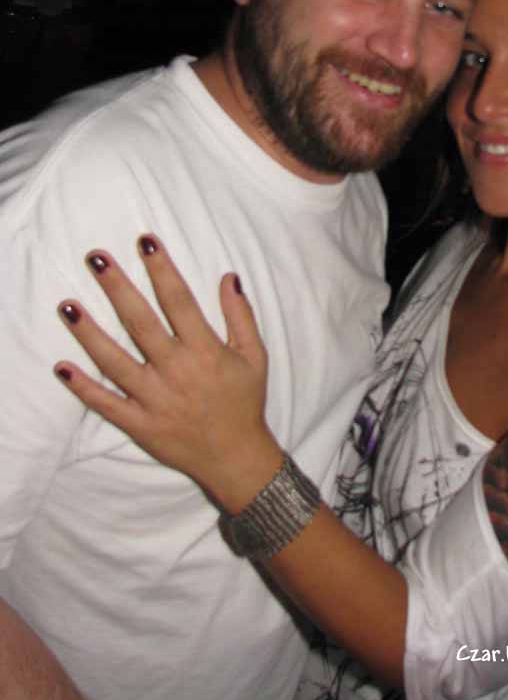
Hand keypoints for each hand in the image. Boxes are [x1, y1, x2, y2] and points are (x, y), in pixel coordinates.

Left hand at [54, 235, 281, 510]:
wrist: (236, 458)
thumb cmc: (245, 402)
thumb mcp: (255, 356)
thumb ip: (241, 316)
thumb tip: (228, 277)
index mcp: (205, 351)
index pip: (179, 301)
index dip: (162, 269)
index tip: (145, 242)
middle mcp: (177, 371)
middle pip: (141, 323)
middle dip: (117, 288)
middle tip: (96, 259)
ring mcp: (155, 399)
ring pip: (115, 361)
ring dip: (89, 334)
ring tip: (68, 306)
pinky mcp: (139, 424)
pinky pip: (107, 404)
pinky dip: (83, 387)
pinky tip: (61, 367)